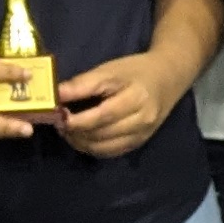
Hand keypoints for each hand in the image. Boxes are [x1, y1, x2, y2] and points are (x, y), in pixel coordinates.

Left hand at [54, 50, 183, 160]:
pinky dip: (92, 148)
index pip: (102, 116)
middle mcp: (142, 121)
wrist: (168, 78)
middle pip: (102, 134)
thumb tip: (56, 94)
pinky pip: (110, 152)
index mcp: (136, 98)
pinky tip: (82, 137)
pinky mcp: (139, 143)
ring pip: (104, 147)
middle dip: (76, 132)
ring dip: (81, 142)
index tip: (58, 116)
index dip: (78, 120)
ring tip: (67, 130)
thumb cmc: (136, 70)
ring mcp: (141, 135)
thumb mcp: (109, 70)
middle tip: (58, 123)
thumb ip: (83, 84)